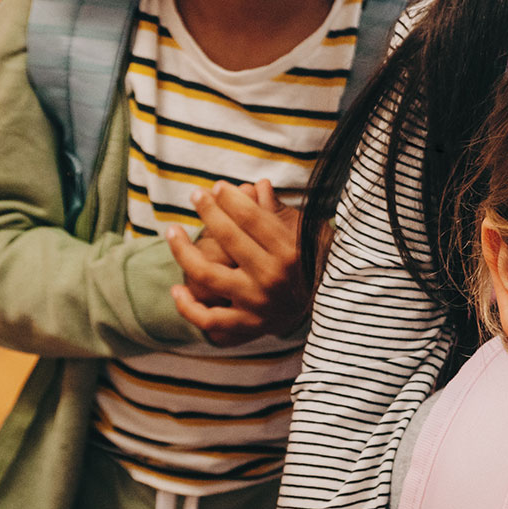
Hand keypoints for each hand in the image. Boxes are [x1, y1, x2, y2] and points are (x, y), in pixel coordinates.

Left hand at [166, 179, 306, 345]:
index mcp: (290, 252)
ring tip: (172, 231)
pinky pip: (208, 319)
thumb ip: (278, 212)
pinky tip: (177, 288)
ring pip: (207, 274)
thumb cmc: (315, 263)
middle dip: (209, 210)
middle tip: (197, 195)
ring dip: (183, 250)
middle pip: (228, 237)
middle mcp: (272, 277)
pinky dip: (188, 306)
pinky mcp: (248, 324)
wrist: (335, 309)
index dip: (230, 198)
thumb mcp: (305, 234)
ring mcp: (257, 302)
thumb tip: (258, 184)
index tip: (218, 187)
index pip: (251, 217)